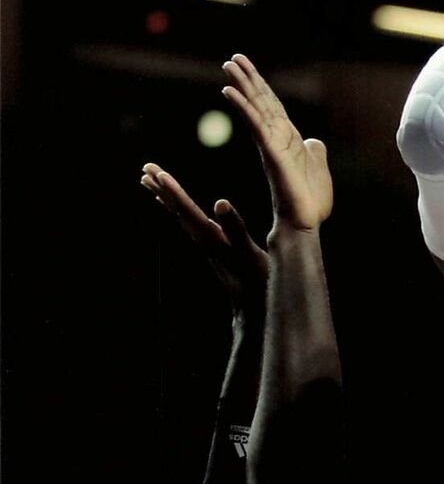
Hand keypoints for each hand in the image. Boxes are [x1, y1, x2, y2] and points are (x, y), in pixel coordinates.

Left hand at [140, 163, 266, 310]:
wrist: (256, 315)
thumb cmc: (259, 286)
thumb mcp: (251, 256)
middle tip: (145, 168)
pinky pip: (192, 226)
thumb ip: (235, 230)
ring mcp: (208, 247)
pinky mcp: (216, 250)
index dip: (173, 192)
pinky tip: (181, 208)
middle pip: (178, 212)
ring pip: (182, 218)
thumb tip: (220, 202)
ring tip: (153, 182)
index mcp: (212, 240)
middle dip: (163, 189)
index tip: (156, 173)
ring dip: (168, 198)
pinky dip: (182, 212)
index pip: (187, 212)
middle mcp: (205, 243)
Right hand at [221, 54, 332, 231]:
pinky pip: (255, 125)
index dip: (260, 85)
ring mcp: (272, 144)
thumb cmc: (311, 199)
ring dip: (242, 86)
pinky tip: (229, 92)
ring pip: (255, 109)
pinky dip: (243, 107)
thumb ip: (314, 151)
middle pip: (260, 101)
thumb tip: (314, 141)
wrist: (307, 221)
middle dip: (247, 80)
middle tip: (230, 59)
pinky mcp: (271, 152)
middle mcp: (276, 138)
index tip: (246, 66)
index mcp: (287, 138)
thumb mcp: (318, 166)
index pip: (271, 105)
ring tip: (227, 66)